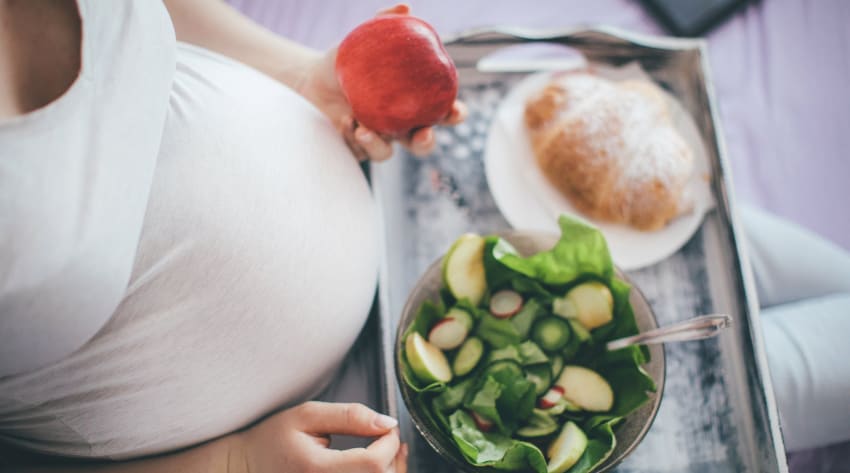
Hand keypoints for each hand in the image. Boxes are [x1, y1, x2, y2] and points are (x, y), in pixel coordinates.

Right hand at [232, 401, 407, 472]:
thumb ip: (349, 416)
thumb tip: (387, 422)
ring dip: (391, 470)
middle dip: (395, 457)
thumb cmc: (272, 441)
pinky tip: (377, 467)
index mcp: (317, 469)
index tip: (387, 427)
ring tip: (388, 450)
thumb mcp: (306, 416)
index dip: (390, 442)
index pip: (374, 464)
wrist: (244, 468)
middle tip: (390, 436)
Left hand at [296, 4, 466, 160]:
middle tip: (423, 134)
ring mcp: (378, 139)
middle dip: (426, 143)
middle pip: (422, 143)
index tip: (456, 111)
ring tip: (362, 128)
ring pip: (387, 154)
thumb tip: (405, 8)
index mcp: (413, 102)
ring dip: (378, 144)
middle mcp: (400, 125)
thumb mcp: (364, 38)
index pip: (441, 110)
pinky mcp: (356, 148)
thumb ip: (384, 22)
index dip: (454, 114)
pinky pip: (359, 150)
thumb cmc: (347, 59)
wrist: (313, 78)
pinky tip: (345, 121)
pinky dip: (352, 137)